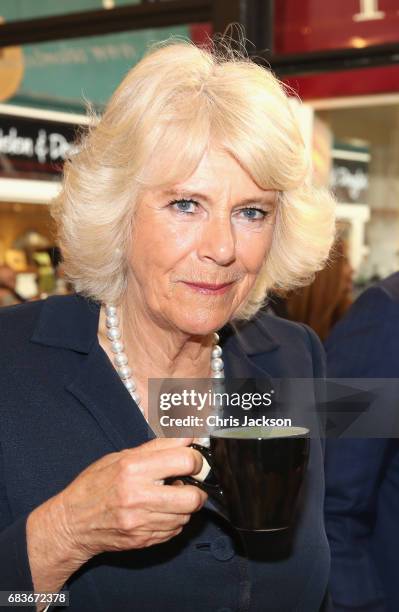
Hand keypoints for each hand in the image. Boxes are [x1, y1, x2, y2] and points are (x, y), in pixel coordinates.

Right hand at [53, 437, 206, 560]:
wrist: (72, 522)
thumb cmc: (95, 484)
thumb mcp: (121, 456)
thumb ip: (157, 448)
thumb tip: (187, 437)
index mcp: (132, 468)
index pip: (184, 460)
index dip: (195, 459)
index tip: (192, 460)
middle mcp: (138, 496)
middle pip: (192, 496)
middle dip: (197, 488)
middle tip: (188, 482)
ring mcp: (141, 522)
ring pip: (186, 516)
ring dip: (184, 506)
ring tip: (168, 496)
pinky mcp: (143, 540)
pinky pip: (175, 530)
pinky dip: (173, 520)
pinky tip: (159, 511)